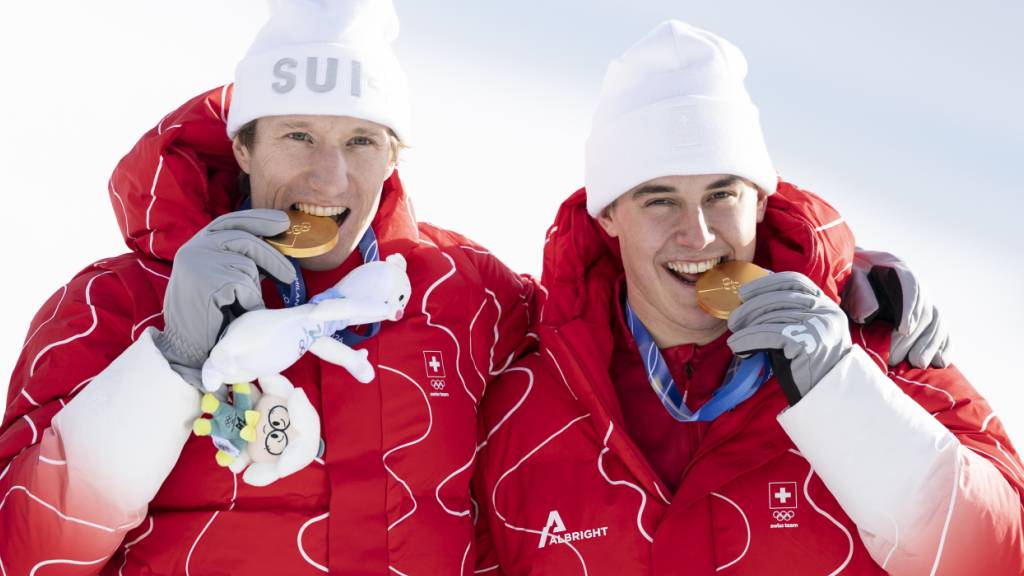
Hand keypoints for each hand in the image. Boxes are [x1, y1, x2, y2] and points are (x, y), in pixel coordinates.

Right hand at [153, 210, 295, 387]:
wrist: (186, 346)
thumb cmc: (210, 314)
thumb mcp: (225, 278)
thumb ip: (243, 259)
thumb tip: (277, 243)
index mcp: (197, 244)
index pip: (231, 221)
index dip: (258, 219)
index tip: (283, 221)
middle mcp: (194, 248)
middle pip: (245, 239)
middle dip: (273, 257)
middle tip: (290, 275)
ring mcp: (198, 263)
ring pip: (247, 265)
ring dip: (253, 288)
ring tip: (241, 304)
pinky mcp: (206, 282)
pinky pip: (244, 287)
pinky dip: (248, 302)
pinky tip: (235, 313)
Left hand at [727, 272, 851, 405]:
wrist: (827, 395)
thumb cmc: (808, 364)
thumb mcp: (803, 331)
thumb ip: (788, 313)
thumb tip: (749, 301)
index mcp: (826, 305)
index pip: (795, 281)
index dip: (767, 283)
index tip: (745, 292)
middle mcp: (826, 312)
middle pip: (780, 298)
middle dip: (751, 307)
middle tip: (733, 320)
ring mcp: (819, 326)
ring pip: (772, 317)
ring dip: (747, 326)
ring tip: (735, 334)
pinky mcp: (808, 343)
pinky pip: (769, 335)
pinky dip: (748, 340)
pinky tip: (738, 347)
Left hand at [842, 249, 949, 367]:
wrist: (854, 275)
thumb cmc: (848, 279)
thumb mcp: (849, 280)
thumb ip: (858, 293)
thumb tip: (870, 312)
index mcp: (895, 267)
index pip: (911, 284)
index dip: (910, 308)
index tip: (904, 330)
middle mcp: (914, 283)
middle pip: (925, 308)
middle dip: (915, 336)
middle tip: (898, 357)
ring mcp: (922, 299)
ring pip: (936, 320)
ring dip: (930, 343)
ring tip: (917, 362)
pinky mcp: (925, 314)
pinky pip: (940, 328)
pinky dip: (943, 344)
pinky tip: (940, 361)